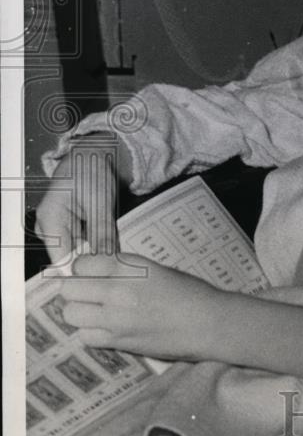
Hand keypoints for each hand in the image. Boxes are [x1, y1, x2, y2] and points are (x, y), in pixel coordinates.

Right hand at [35, 136, 132, 263]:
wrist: (93, 154)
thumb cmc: (91, 169)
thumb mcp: (100, 202)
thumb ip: (103, 234)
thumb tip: (107, 262)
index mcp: (51, 219)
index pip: (61, 260)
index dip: (82, 274)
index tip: (104, 282)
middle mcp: (50, 227)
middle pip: (70, 258)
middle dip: (94, 265)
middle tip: (118, 271)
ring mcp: (60, 228)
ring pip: (79, 253)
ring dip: (98, 256)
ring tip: (118, 259)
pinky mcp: (70, 228)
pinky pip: (84, 244)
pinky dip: (98, 247)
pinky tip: (113, 249)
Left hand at [59, 252, 223, 361]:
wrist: (208, 323)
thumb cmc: (189, 292)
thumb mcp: (155, 269)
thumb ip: (125, 269)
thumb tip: (98, 272)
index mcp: (128, 267)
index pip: (81, 264)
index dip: (83, 269)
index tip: (91, 273)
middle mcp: (117, 290)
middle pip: (69, 289)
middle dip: (75, 289)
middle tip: (88, 293)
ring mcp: (115, 318)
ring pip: (71, 314)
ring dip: (79, 312)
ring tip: (94, 311)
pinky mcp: (119, 341)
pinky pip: (86, 337)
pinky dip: (90, 332)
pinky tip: (105, 328)